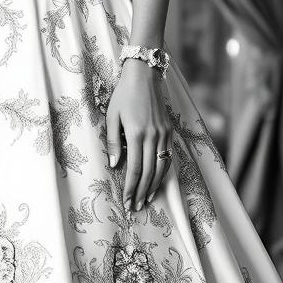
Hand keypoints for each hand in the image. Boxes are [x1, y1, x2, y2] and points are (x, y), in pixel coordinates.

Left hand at [105, 59, 173, 210]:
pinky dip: (164, 172)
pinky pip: (168, 157)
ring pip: (161, 167)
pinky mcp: (169, 131)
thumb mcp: (112, 116)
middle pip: (149, 172)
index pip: (135, 168)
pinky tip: (158, 180)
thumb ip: (113, 142)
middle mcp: (153, 136)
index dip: (131, 187)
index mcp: (136, 133)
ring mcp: (164, 134)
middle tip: (136, 207)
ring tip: (147, 199)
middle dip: (142, 191)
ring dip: (154, 186)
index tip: (127, 200)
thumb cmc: (124, 95)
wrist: (144, 75)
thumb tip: (114, 165)